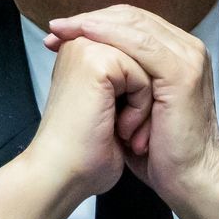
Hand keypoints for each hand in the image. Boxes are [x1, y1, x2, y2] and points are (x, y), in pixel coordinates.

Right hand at [0, 36, 150, 218]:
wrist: (64, 175)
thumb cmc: (85, 150)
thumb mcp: (112, 103)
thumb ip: (126, 76)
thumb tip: (154, 70)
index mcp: (83, 50)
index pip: (138, 53)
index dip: (142, 92)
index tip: (117, 123)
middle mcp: (82, 43)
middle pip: (145, 58)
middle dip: (144, 98)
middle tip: (121, 130)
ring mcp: (87, 48)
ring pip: (147, 66)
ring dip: (143, 105)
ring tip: (123, 131)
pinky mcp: (97, 61)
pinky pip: (143, 76)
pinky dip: (139, 108)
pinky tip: (119, 128)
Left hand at [45, 4, 218, 201]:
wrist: (191, 180)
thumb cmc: (161, 152)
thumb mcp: (136, 107)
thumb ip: (122, 81)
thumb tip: (87, 65)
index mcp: (178, 53)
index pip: (133, 22)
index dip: (95, 22)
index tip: (60, 32)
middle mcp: (187, 49)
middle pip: (132, 17)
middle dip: (89, 19)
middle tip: (56, 27)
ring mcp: (188, 58)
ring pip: (135, 25)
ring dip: (94, 25)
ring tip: (62, 31)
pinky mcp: (182, 73)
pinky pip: (140, 45)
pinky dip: (109, 37)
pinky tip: (85, 38)